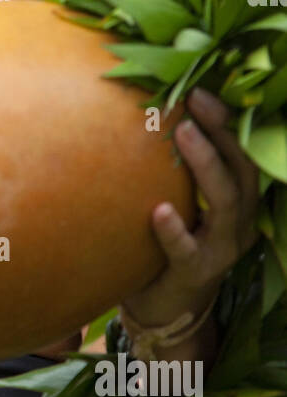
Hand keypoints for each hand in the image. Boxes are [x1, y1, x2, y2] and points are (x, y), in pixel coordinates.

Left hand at [120, 87, 260, 328]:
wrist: (165, 308)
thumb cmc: (169, 244)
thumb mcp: (181, 203)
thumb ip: (176, 170)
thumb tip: (152, 113)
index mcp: (239, 202)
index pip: (244, 153)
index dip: (229, 120)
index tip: (203, 88)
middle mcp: (239, 222)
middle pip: (243, 169)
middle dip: (222, 130)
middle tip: (195, 98)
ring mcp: (221, 249)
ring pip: (224, 202)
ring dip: (204, 164)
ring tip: (182, 132)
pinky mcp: (195, 273)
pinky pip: (187, 250)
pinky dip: (174, 230)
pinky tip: (158, 212)